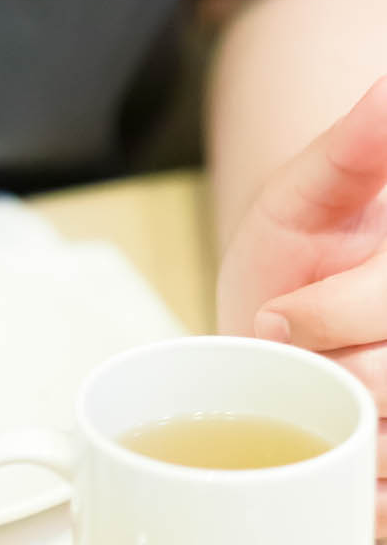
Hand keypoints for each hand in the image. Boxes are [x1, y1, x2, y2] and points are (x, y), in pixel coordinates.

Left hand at [216, 77, 386, 534]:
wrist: (261, 345)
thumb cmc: (288, 263)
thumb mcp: (303, 196)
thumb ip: (351, 149)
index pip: (386, 298)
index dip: (327, 313)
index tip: (277, 313)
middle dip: (322, 366)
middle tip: (282, 352)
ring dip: (341, 427)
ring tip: (312, 396)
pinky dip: (362, 486)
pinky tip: (338, 456)